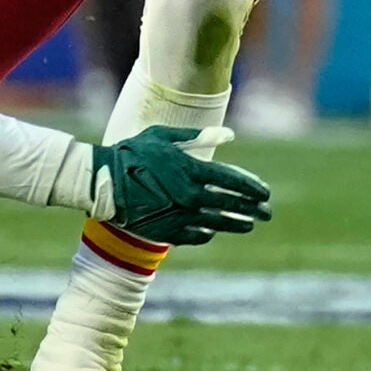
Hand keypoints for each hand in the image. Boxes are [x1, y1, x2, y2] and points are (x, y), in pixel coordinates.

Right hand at [90, 125, 272, 245]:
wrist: (103, 182)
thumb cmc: (132, 154)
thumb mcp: (163, 136)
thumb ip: (197, 136)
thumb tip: (229, 135)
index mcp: (191, 170)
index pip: (234, 181)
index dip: (254, 188)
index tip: (266, 193)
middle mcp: (191, 196)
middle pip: (233, 205)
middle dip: (255, 208)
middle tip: (267, 211)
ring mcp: (181, 217)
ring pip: (221, 223)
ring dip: (239, 224)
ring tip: (249, 224)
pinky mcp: (170, 232)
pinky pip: (199, 235)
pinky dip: (210, 232)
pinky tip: (215, 229)